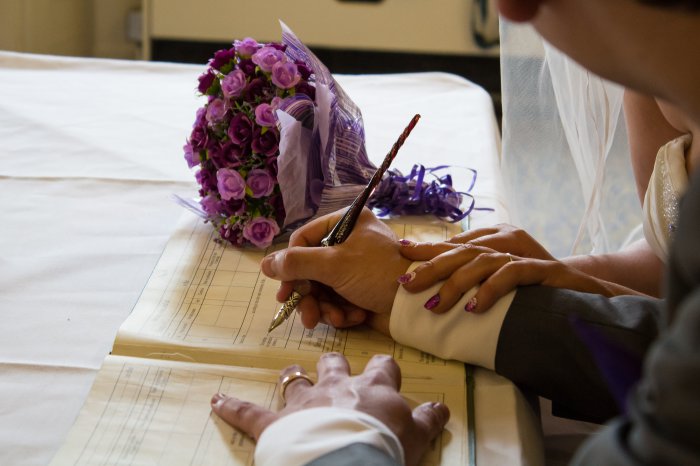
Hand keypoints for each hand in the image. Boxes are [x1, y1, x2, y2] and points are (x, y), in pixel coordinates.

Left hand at [211, 353, 449, 465]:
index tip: (385, 372)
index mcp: (372, 388)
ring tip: (290, 378)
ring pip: (294, 380)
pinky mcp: (273, 425)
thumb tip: (442, 407)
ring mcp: (302, 403)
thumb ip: (428, 419)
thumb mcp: (417, 436)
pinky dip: (230, 406)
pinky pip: (247, 412)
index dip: (383, 368)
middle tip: (334, 370)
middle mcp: (335, 387)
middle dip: (333, 364)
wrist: (348, 463)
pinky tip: (216, 401)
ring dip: (293, 380)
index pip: (382, 366)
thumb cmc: (385, 446)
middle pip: (333, 362)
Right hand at [261, 208, 410, 333]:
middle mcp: (350, 242)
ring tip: (334, 320)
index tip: (285, 290)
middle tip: (306, 315)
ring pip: (322, 288)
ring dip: (325, 308)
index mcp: (346, 223)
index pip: (303, 239)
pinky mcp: (361, 290)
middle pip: (311, 268)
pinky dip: (342, 312)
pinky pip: (338, 300)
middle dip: (310, 295)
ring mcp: (355, 267)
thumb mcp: (334, 264)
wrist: (416, 304)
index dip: (292, 266)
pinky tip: (353, 318)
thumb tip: (265, 264)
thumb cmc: (377, 273)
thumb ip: (297, 263)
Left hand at [398, 224, 615, 312]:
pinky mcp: (544, 270)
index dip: (429, 247)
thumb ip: (478, 281)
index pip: (456, 244)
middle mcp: (509, 242)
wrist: (590, 296)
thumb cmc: (540, 293)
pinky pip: (512, 275)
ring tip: (433, 305)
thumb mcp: (504, 285)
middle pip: (462, 250)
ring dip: (455, 284)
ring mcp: (526, 255)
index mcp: (497, 241)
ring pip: (482, 262)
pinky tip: (474, 307)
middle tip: (406, 283)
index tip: (402, 251)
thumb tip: (437, 295)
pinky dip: (491, 290)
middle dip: (431, 266)